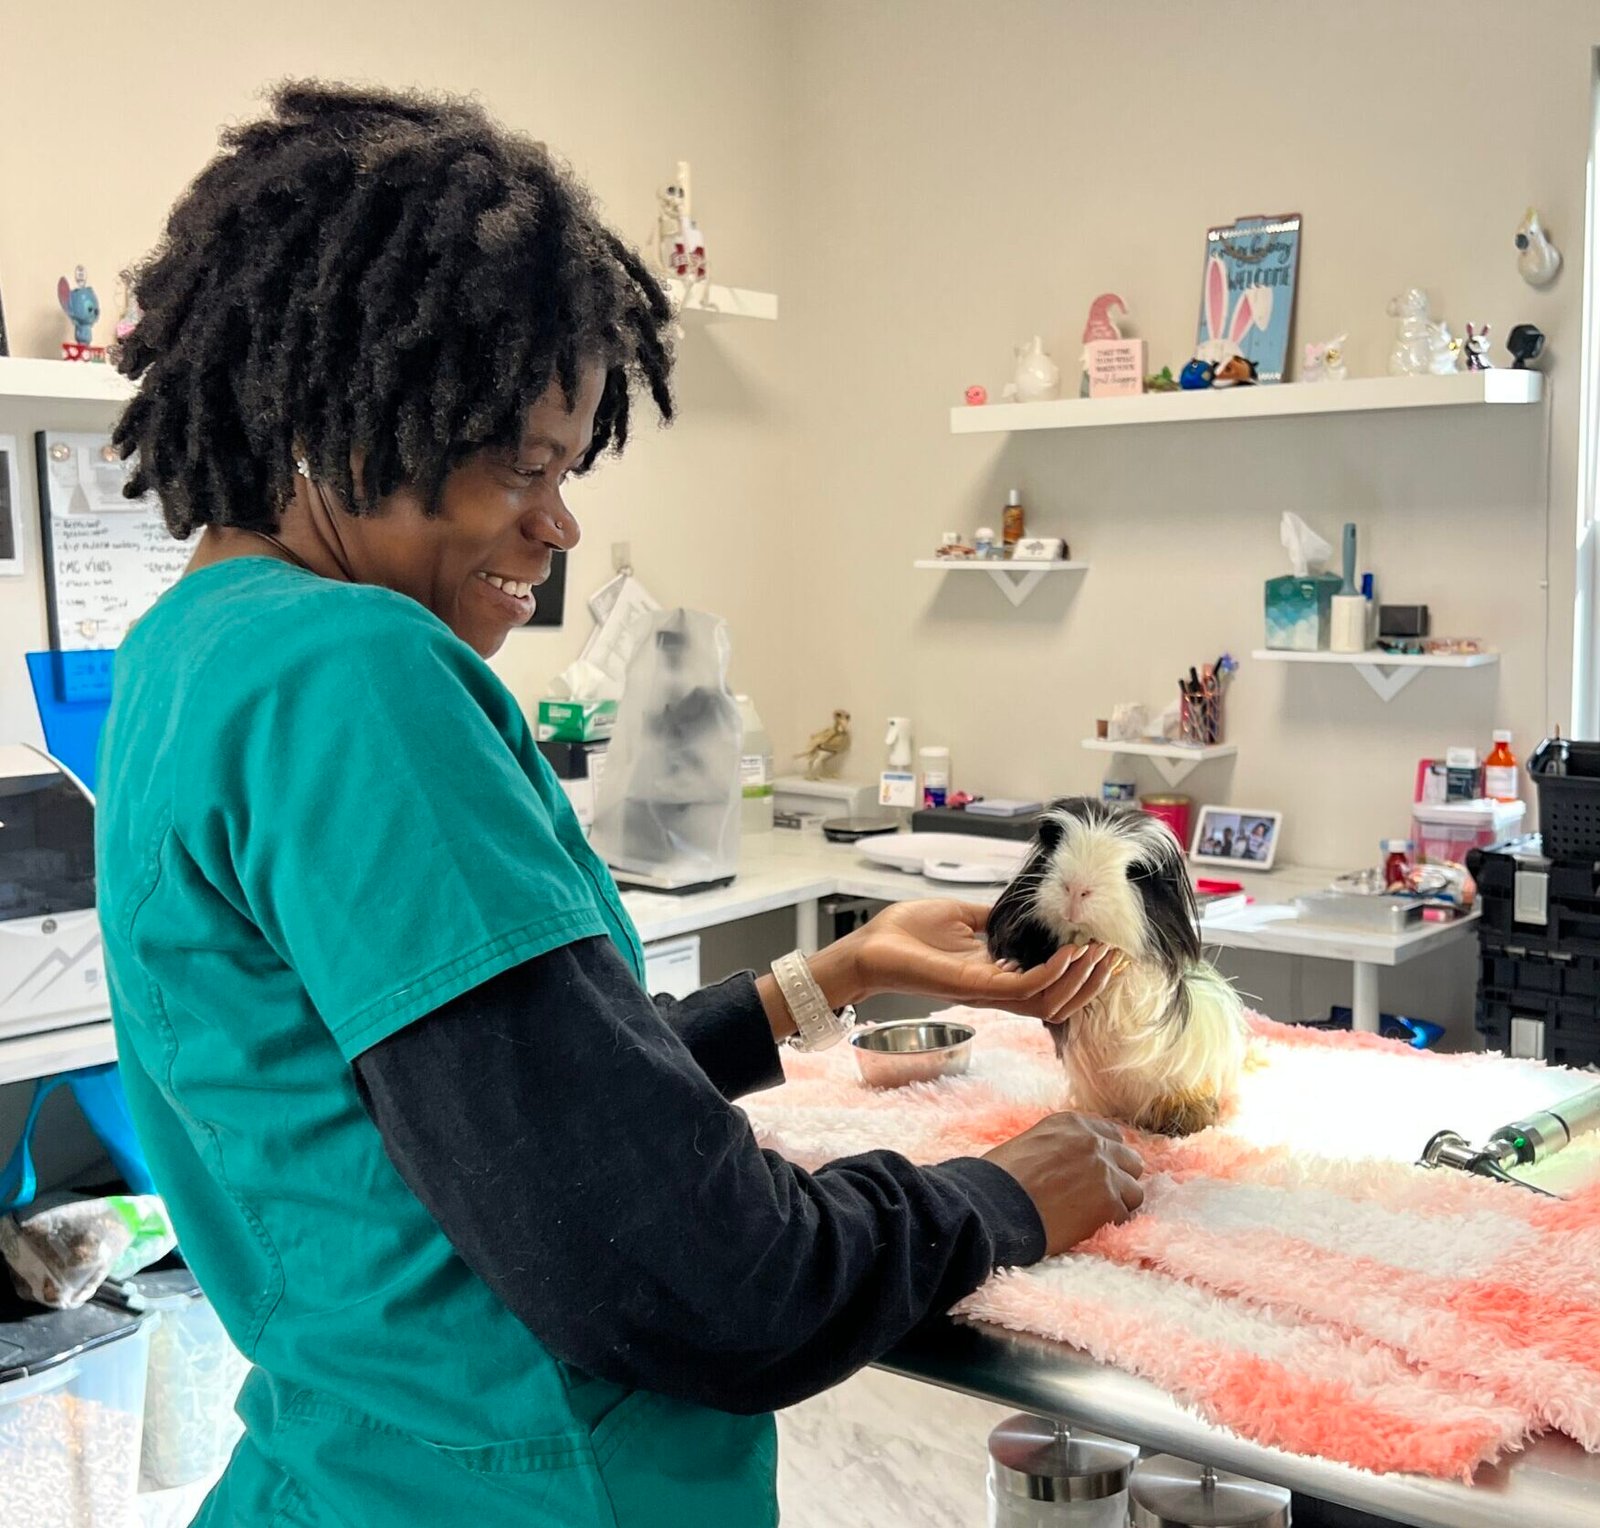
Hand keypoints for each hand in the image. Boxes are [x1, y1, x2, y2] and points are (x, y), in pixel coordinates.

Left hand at [810, 899, 1119, 1021]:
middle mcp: (997, 991)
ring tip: (1100, 953)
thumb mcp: (961, 918)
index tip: (1106, 951)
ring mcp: (988, 992)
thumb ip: (993, 920)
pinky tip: (1069, 954)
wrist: (871, 945)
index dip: (1083, 974)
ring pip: (1050, 1000)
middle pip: (1060, 1001)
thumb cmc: (906, 933)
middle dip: (1092, 981)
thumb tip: (1018, 908)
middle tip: (1115, 956)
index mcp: (996, 976)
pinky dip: (1053, 973)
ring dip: (1080, 979)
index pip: (1051, 986)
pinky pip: (1025, 990)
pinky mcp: (975, 987)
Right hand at [984, 1112, 1145, 1254]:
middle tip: (1099, 1196)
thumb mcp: (1032, 1142)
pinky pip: (1124, 1217)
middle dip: (1119, 1177)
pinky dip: (1109, 1225)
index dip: (1106, 1156)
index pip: (1111, 1135)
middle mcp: (1094, 1142)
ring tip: (1094, 1215)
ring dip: (1118, 1203)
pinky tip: (1088, 1228)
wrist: (995, 1205)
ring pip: (1134, 1191)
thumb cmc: (1001, 1177)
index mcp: (1073, 1124)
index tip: (1097, 1171)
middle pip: (1130, 1160)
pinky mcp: (1108, 1203)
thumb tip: (1073, 1161)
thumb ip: (1061, 1145)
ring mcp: (1105, 1172)